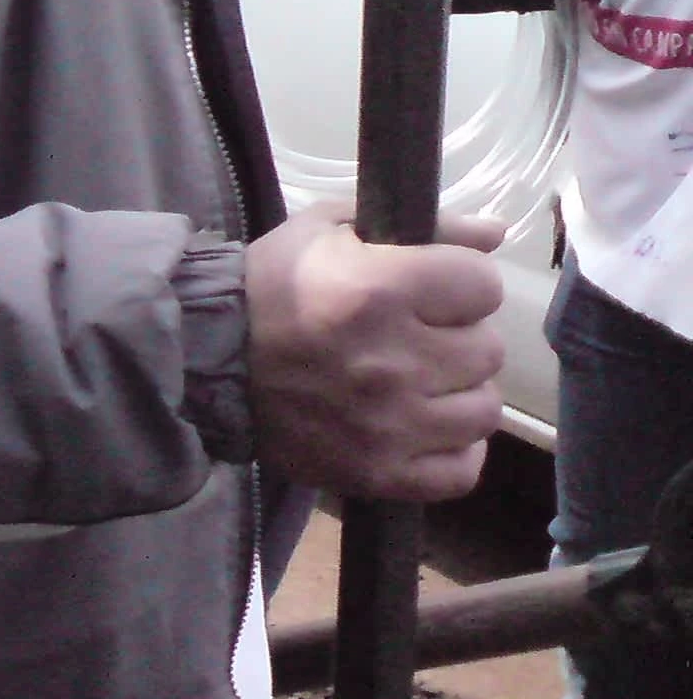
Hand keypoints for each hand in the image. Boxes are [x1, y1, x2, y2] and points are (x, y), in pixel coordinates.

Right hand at [245, 201, 506, 501]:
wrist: (202, 361)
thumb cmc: (267, 287)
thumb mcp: (326, 231)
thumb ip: (418, 224)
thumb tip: (496, 232)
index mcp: (378, 290)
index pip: (483, 285)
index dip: (459, 282)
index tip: (429, 289)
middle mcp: (391, 361)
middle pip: (487, 349)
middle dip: (455, 336)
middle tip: (415, 336)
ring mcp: (388, 425)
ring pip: (483, 410)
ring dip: (457, 393)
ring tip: (419, 383)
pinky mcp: (378, 473)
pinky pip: (461, 471)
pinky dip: (451, 450)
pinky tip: (421, 426)